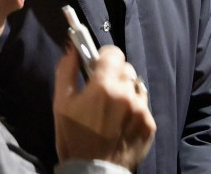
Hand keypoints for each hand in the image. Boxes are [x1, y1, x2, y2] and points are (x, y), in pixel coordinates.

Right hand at [53, 45, 155, 169]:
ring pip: (136, 86)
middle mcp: (126, 94)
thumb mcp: (61, 104)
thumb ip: (66, 71)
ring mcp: (141, 109)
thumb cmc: (73, 137)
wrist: (93, 171)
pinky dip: (134, 109)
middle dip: (114, 75)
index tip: (98, 65)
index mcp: (104, 86)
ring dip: (126, 91)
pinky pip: (143, 106)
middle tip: (103, 91)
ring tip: (113, 109)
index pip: (113, 52)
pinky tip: (122, 122)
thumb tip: (72, 48)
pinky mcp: (149, 124)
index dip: (104, 57)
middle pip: (126, 68)